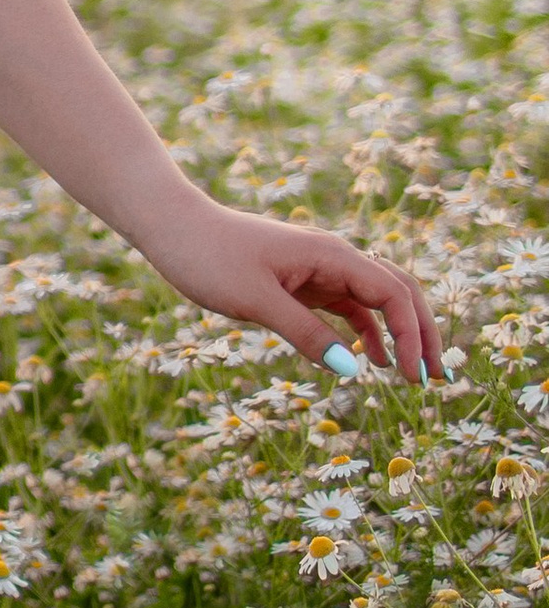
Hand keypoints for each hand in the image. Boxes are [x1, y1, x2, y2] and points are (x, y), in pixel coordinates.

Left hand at [140, 194, 440, 380]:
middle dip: (422, 334)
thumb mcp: (256, 301)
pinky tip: (367, 360)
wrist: (173, 228)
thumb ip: (304, 333)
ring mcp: (320, 271)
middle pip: (399, 293)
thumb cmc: (209, 257)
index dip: (413, 336)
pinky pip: (347, 307)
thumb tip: (351, 368)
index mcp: (333, 256)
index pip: (394, 294)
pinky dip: (365, 331)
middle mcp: (336, 259)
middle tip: (435, 379)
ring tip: (412, 376)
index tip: (414, 377)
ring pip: (376, 301)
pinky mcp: (303, 283)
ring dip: (399, 335)